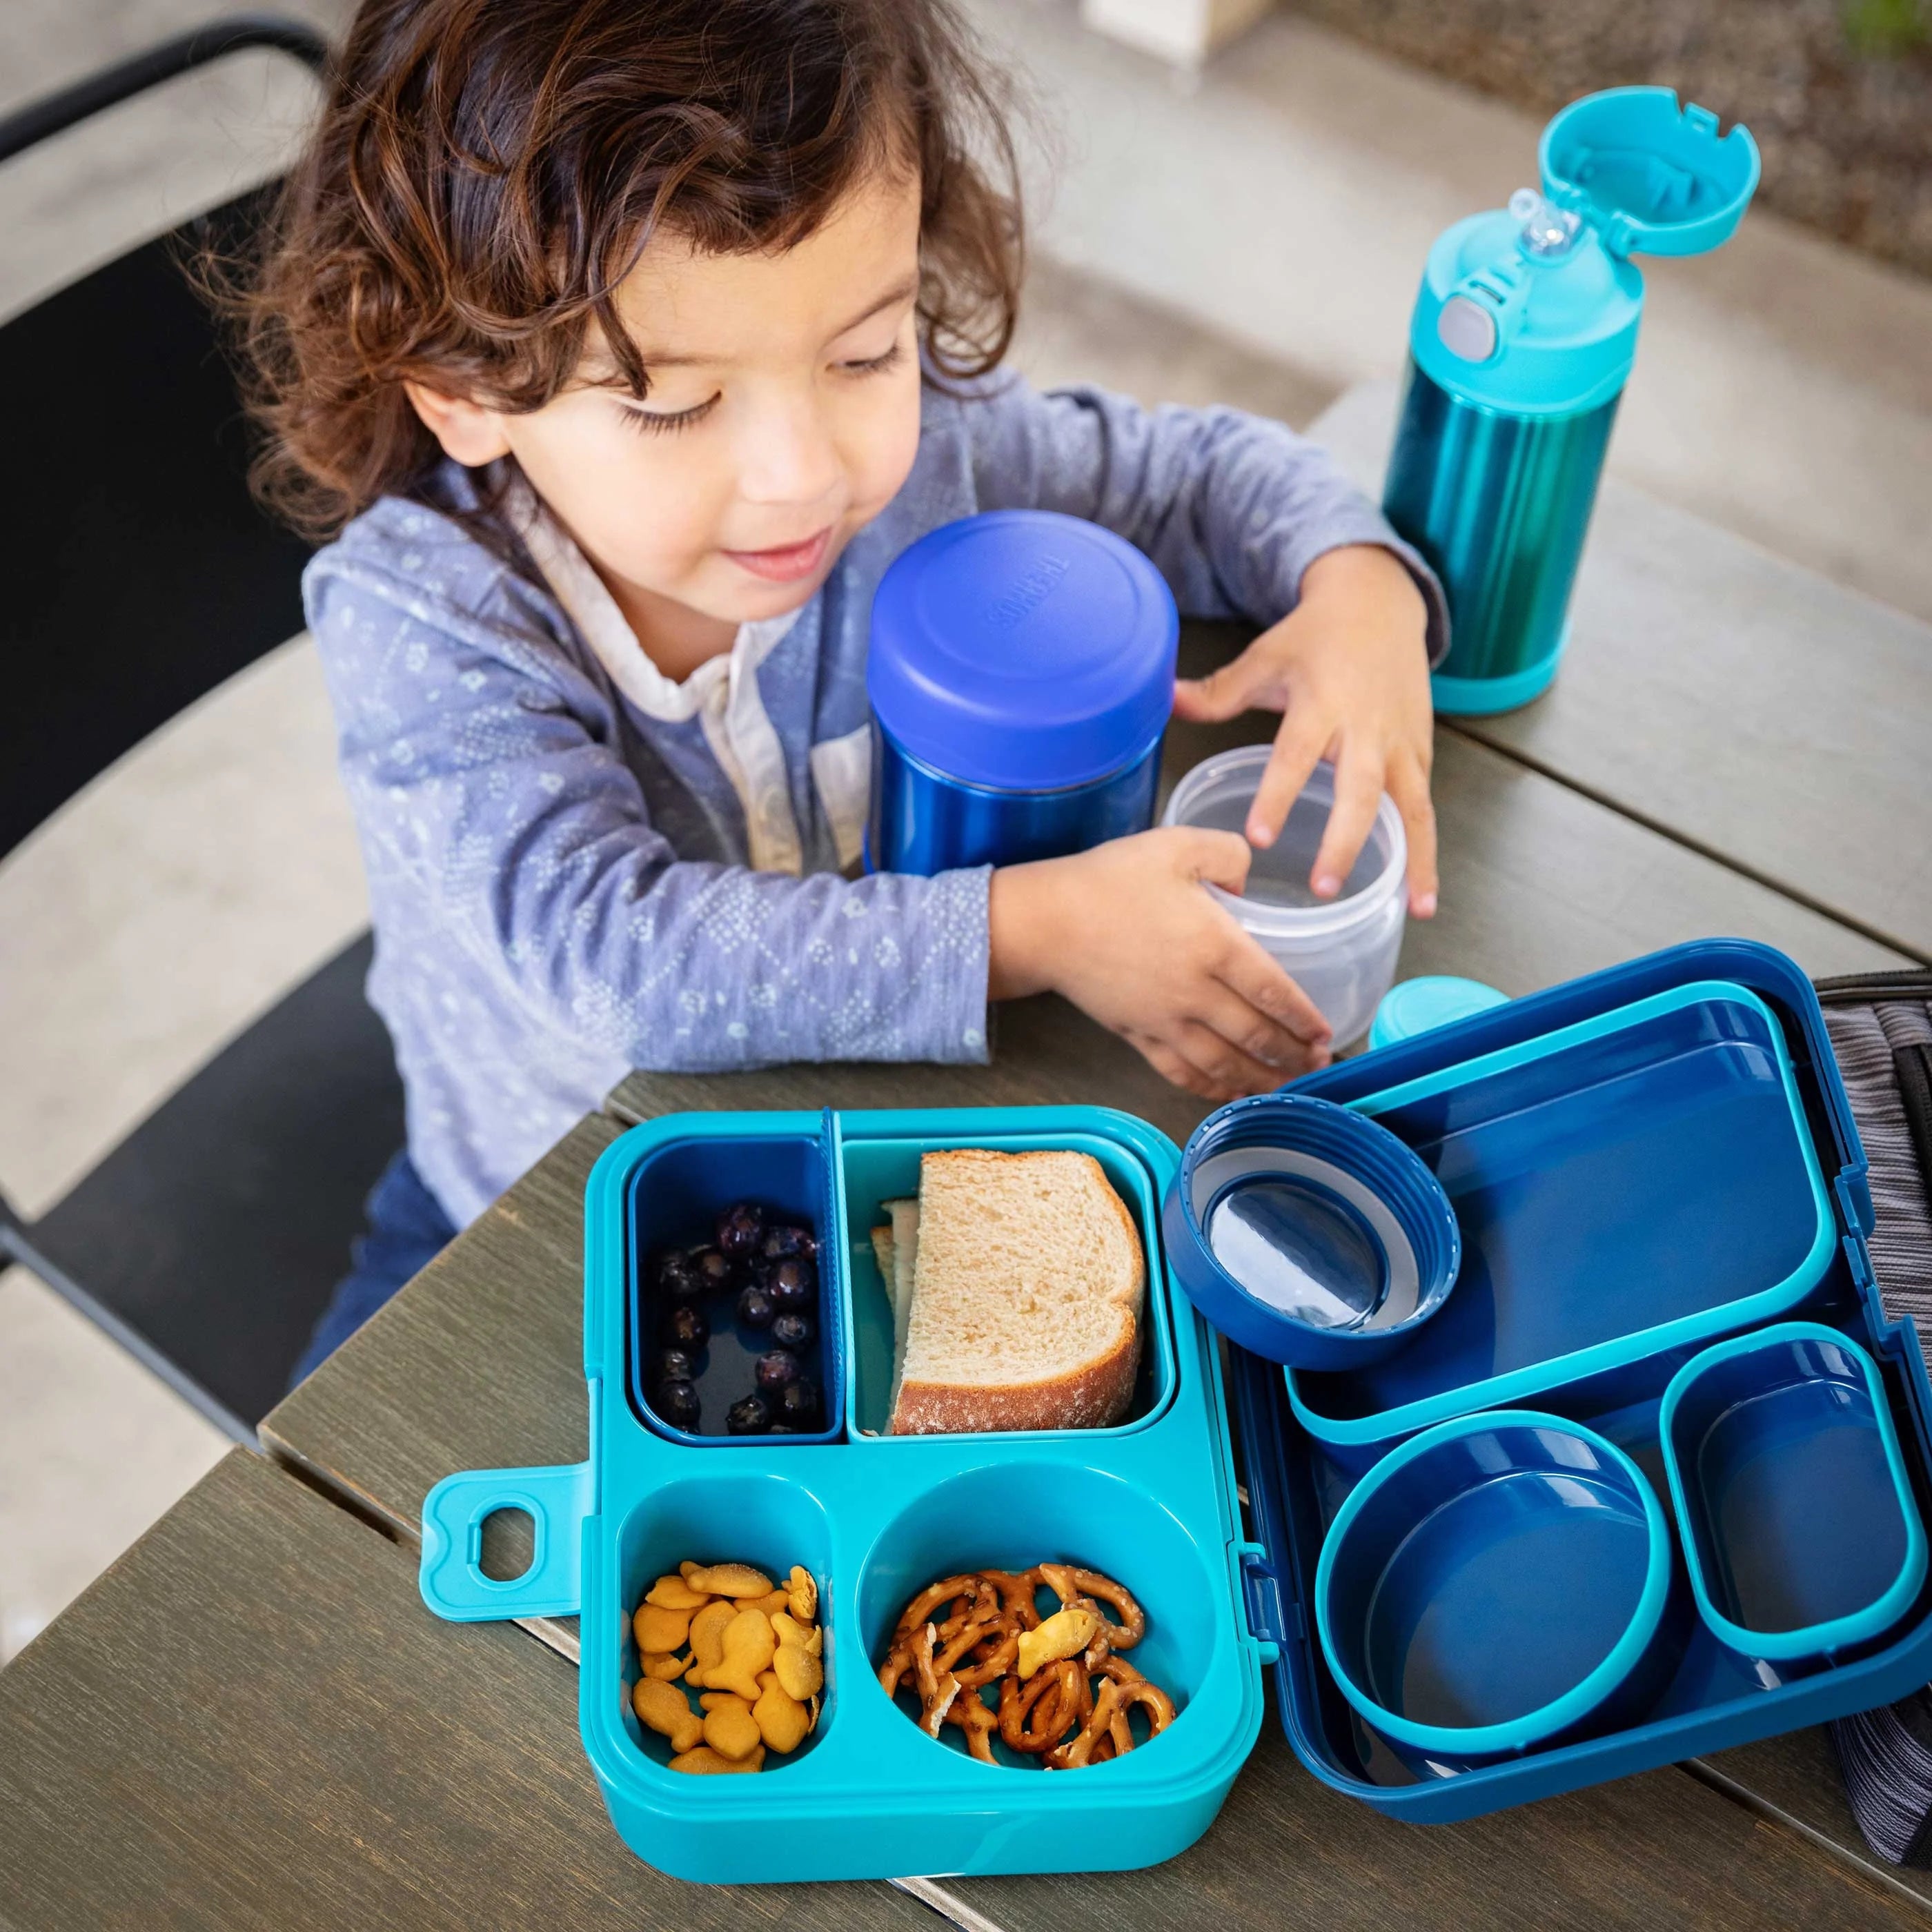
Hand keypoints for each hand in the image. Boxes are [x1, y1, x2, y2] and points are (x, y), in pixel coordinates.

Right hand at [988, 827, 1332, 1100]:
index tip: (1326, 1032)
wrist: (1046, 922)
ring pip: (1224, 1063)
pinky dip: (1211, 1088)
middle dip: (1293, 1055)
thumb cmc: (1109, 881)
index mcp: (1214, 946)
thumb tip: (1248, 878)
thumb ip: (1227, 855)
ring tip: (1286, 1085)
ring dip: (1261, 1079)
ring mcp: (1165, 1021)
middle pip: (1256, 1036)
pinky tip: (1230, 1091)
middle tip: (1319, 1064)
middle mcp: (1195, 992)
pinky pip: (1182, 1073)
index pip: (1274, 992)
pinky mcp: (1138, 1036)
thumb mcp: (1175, 845)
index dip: (1305, 1019)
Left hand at [1171, 544, 1437, 916]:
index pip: (1295, 754)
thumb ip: (1216, 692)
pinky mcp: (1420, 753)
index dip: (1277, 794)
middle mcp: (1365, 727)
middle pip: (1359, 790)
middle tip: (1323, 887)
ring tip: (1412, 908)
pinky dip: (1426, 851)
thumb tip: (1162, 700)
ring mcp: (1399, 743)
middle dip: (1345, 841)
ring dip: (1411, 860)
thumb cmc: (1316, 635)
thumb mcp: (1264, 657)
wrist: (1380, 602)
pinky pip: (1424, 808)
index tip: (1258, 836)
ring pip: (1410, 807)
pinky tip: (1421, 896)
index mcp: (1320, 703)